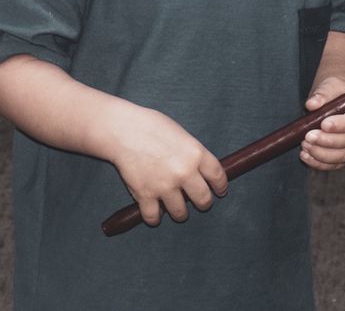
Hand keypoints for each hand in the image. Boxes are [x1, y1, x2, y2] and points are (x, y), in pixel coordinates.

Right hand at [107, 105, 227, 226]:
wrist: (123, 129)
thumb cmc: (152, 127)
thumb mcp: (182, 135)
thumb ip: (193, 155)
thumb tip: (201, 173)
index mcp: (196, 154)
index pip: (218, 177)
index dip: (221, 187)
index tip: (219, 191)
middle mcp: (184, 172)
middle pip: (203, 200)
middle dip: (202, 203)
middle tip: (198, 201)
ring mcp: (165, 186)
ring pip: (180, 213)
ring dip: (179, 212)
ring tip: (174, 206)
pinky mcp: (145, 195)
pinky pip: (154, 217)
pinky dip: (154, 217)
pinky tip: (154, 211)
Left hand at [300, 75, 344, 170]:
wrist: (334, 99)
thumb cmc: (334, 92)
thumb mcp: (329, 86)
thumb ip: (322, 94)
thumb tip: (312, 104)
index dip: (342, 125)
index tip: (323, 124)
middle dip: (328, 141)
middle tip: (308, 136)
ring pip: (344, 156)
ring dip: (322, 154)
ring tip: (305, 145)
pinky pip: (336, 164)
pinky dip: (320, 163)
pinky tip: (306, 156)